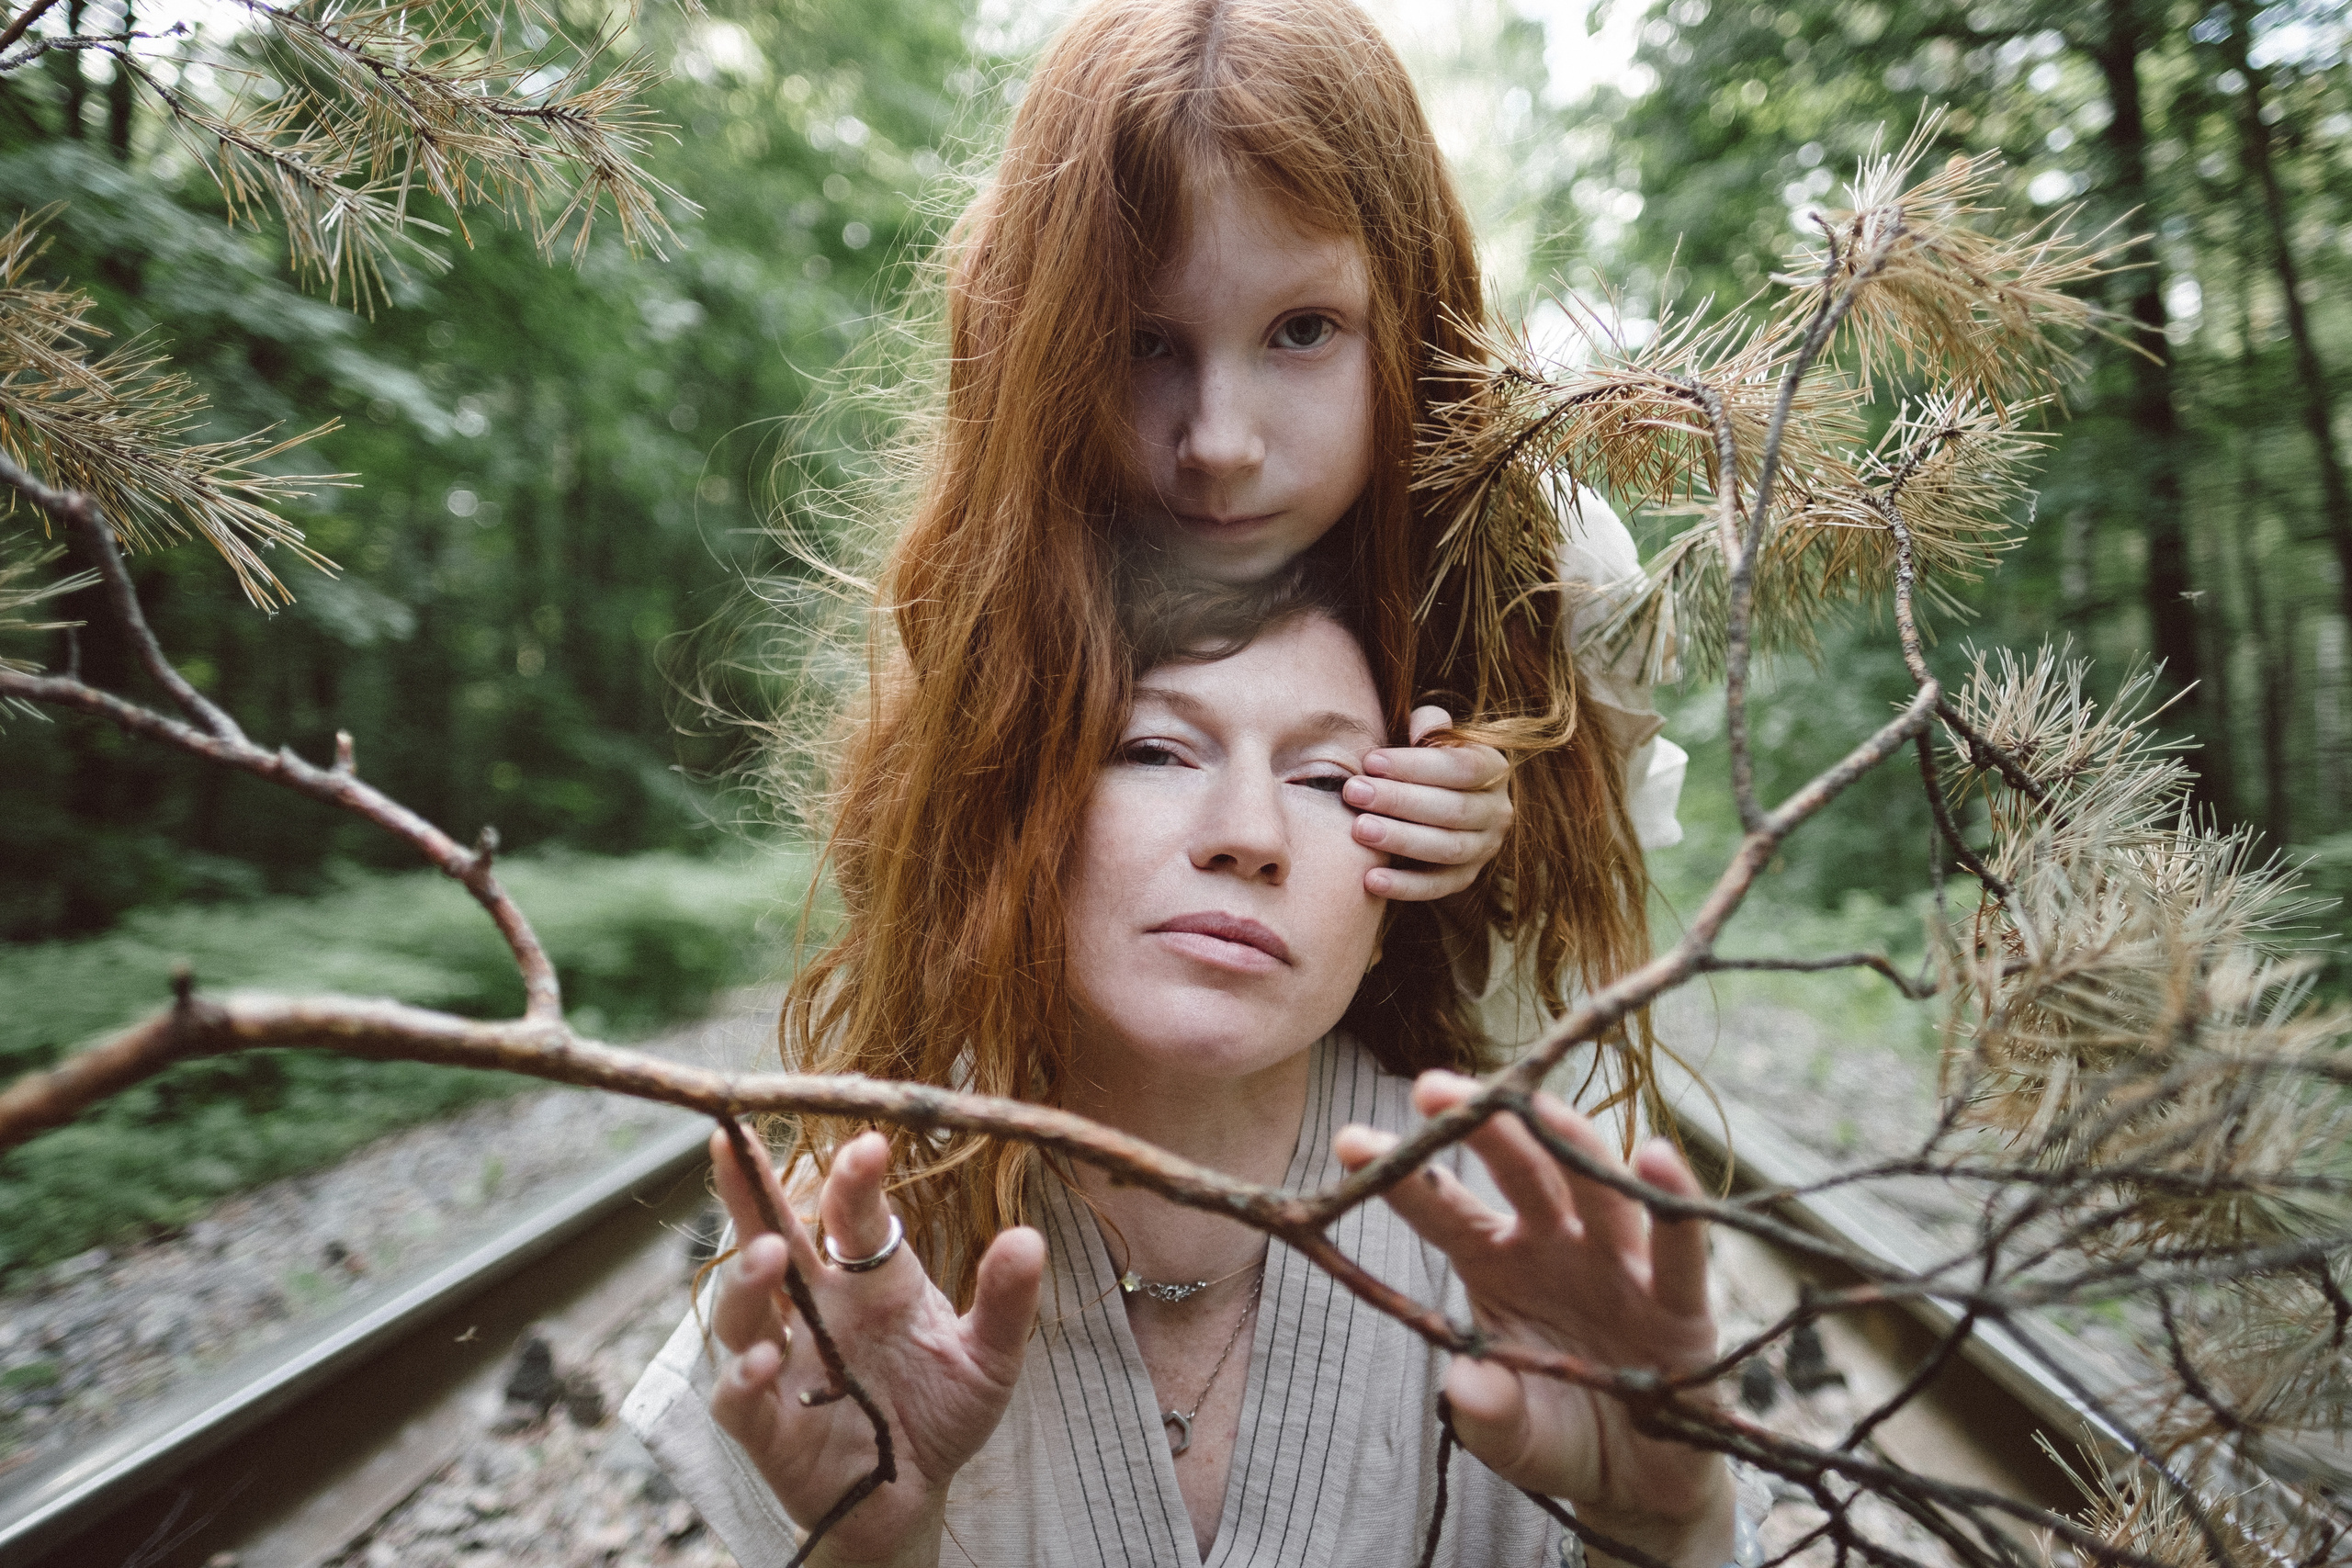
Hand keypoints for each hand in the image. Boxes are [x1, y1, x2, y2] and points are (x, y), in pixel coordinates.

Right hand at [706, 1128, 1044, 1567]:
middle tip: (733, 1141)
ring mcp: (784, 1364)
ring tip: (769, 1253)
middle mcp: (817, 1309)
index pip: (851, 1215)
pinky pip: (738, 1399)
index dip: (854, 1179)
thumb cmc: (941, 1410)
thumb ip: (1004, 1303)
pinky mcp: (767, 1427)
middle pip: (768, 1237)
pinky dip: (742, 1377)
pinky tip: (765, 1359)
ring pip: (744, 1312)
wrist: (914, 1495)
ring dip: (746, 1281)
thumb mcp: (988, 1358)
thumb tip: (1029, 1239)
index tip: (870, 1146)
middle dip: (749, 1191)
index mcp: (870, 1280)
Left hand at [1333, 1074, 1732, 1567]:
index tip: (1349, 1142)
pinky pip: (1678, 1247)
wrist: (1636, 1483)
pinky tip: (1657, 1157)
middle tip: (1434, 1088)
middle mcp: (1556, 1246)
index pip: (1444, 1209)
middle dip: (1481, 1127)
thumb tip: (1467, 1385)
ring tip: (1535, 1103)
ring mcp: (1619, 1265)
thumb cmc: (1559, 1434)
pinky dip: (1673, 1204)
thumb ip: (1488, 1413)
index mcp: (1496, 1262)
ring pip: (1593, 1188)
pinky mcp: (1680, 1302)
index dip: (1403, 1177)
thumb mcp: (1510, 1435)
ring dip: (1567, 1140)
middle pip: (1519, 1173)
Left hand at [1342, 706, 1510, 900]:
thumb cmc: (1424, 764)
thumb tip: (1419, 730)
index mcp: (1492, 769)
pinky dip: (1405, 886)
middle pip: (1452, 809)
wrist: (1436, 804)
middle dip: (1399, 800)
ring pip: (1447, 848)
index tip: (1371, 761)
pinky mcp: (1465, 878)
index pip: (1461, 767)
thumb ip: (1428, 727)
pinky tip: (1371, 879)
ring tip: (1358, 829)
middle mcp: (1497, 811)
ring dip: (1401, 839)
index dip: (1416, 765)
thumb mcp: (1431, 738)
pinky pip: (1437, 886)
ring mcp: (1484, 848)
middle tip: (1354, 792)